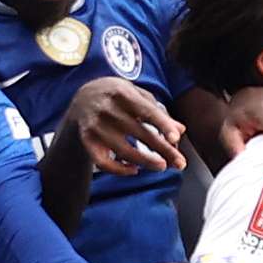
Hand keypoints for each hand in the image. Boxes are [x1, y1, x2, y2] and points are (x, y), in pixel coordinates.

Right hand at [66, 78, 185, 174]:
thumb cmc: (116, 96)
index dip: (162, 124)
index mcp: (122, 93)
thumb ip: (158, 111)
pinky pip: (104, 162)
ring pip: (123, 150)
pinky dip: (120, 170)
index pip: (146, 110)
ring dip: (145, 161)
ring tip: (162, 166)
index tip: (176, 137)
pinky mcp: (87, 141)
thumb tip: (181, 130)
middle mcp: (107, 109)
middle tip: (180, 163)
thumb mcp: (136, 95)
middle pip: (139, 133)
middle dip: (162, 149)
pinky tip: (134, 169)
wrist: (81, 98)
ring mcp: (96, 127)